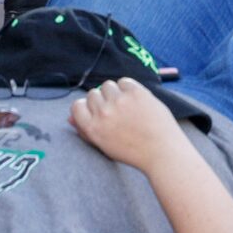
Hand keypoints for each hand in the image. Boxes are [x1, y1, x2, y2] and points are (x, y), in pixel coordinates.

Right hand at [67, 76, 185, 171]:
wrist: (162, 151)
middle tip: (117, 112)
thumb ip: (86, 131)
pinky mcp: (135, 92)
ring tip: (127, 106)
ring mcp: (119, 101)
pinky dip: (128, 88)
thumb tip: (70, 118)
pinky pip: (124, 81)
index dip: (86, 108)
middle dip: (102, 101)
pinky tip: (136, 101)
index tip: (97, 112)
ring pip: (107, 85)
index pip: (77, 106)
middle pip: (92, 94)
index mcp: (93, 128)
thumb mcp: (104, 146)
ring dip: (115, 93)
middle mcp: (103, 113)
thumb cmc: (133, 151)